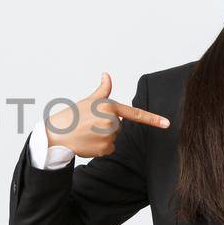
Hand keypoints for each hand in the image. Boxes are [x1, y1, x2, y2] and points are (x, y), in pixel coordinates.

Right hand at [45, 73, 169, 156]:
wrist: (56, 135)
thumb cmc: (71, 116)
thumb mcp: (89, 101)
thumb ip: (103, 90)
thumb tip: (106, 75)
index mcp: (109, 107)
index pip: (135, 114)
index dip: (153, 119)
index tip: (167, 123)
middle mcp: (111, 121)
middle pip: (119, 127)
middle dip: (107, 126)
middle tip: (90, 125)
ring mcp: (108, 136)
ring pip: (114, 138)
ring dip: (103, 137)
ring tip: (87, 133)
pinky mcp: (105, 149)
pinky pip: (110, 149)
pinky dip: (100, 148)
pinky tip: (88, 143)